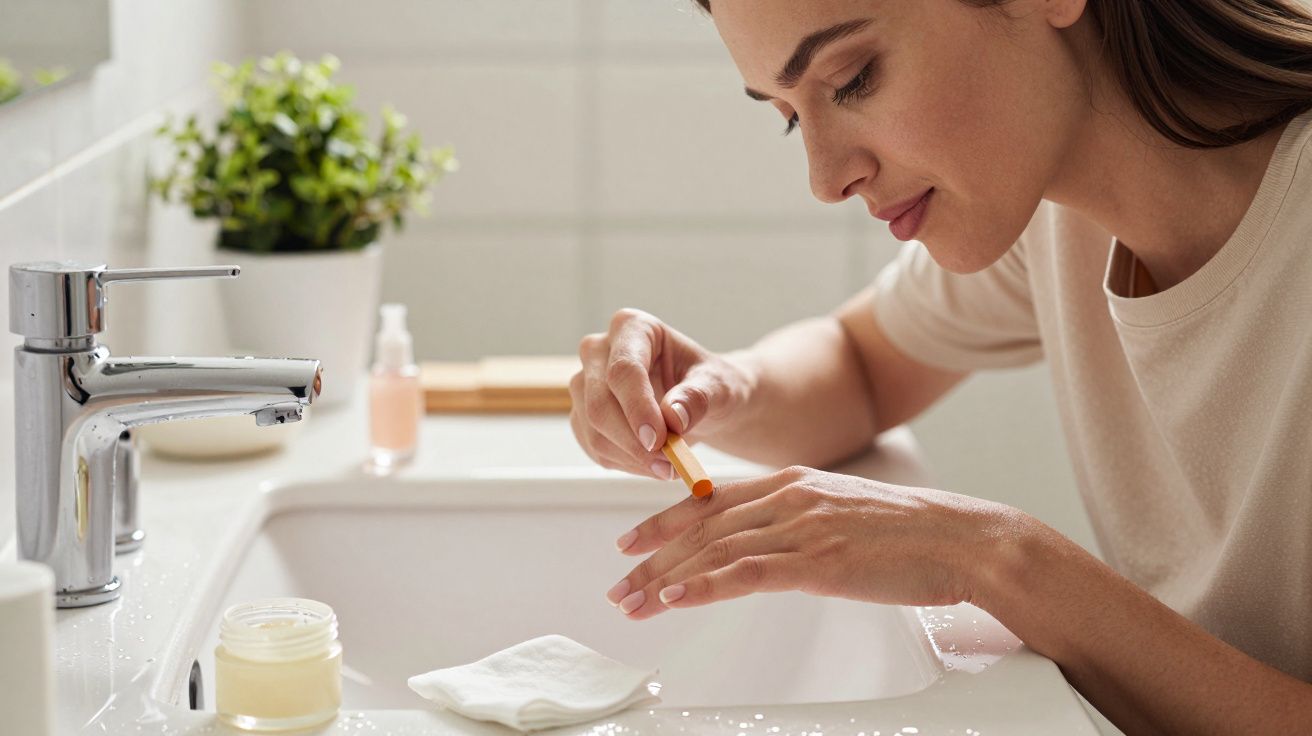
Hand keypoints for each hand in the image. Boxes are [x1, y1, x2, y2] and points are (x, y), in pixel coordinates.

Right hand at [569, 308, 753, 479]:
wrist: (701, 402)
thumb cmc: (710, 385)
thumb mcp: (718, 386)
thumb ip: (698, 397)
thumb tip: (674, 417)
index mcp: (632, 327)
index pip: (623, 369)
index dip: (637, 407)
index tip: (659, 440)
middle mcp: (598, 350)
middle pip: (599, 403)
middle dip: (633, 441)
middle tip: (670, 464)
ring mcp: (584, 384)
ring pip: (594, 431)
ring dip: (633, 458)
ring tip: (672, 465)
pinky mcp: (582, 416)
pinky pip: (595, 449)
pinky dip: (627, 464)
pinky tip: (654, 463)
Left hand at [604, 465, 1023, 618]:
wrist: (961, 538)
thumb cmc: (908, 532)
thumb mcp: (839, 511)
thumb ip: (796, 519)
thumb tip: (764, 543)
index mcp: (792, 482)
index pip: (710, 500)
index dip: (663, 521)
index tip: (632, 541)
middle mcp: (788, 497)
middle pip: (701, 526)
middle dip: (651, 556)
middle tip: (617, 581)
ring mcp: (801, 528)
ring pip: (714, 550)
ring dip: (665, 577)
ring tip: (631, 600)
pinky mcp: (818, 561)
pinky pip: (747, 573)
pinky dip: (703, 586)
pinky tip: (675, 599)